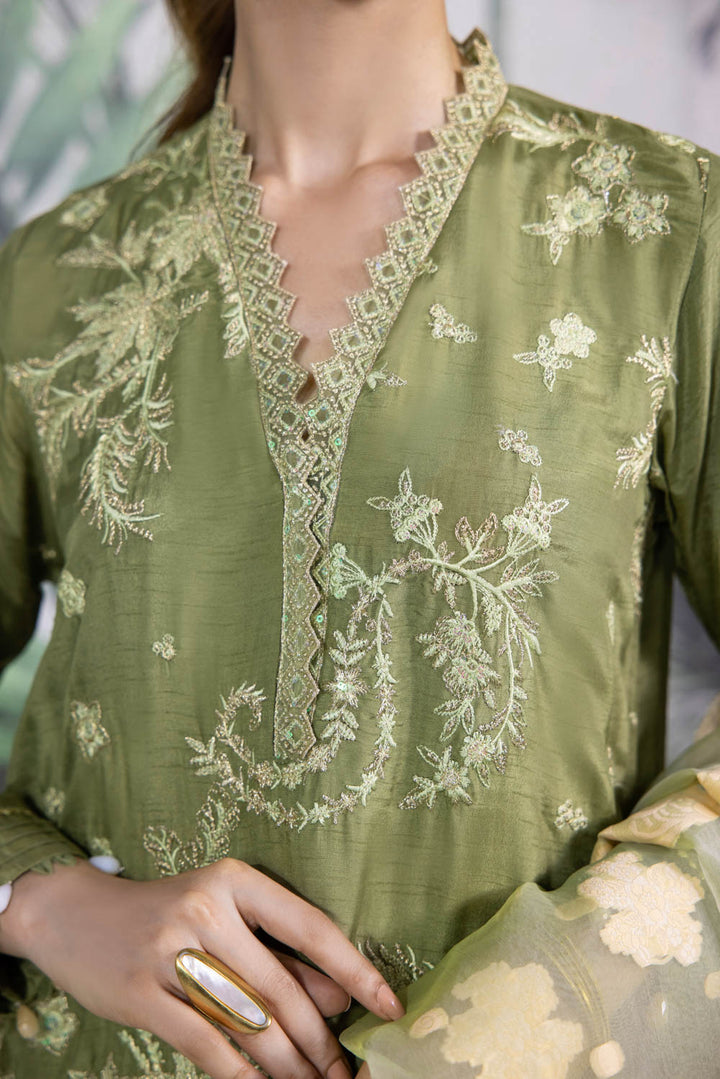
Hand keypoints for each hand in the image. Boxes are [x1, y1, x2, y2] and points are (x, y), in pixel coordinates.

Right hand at [2, 857, 403, 1078]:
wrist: (75, 914)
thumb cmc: (166, 914)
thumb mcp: (223, 912)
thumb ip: (278, 950)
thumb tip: (342, 997)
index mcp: (234, 880)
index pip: (310, 927)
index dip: (355, 971)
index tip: (390, 1005)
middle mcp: (205, 908)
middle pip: (281, 987)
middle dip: (321, 1040)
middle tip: (346, 1072)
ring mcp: (169, 951)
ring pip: (248, 1023)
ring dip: (289, 1066)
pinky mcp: (141, 994)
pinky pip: (205, 1046)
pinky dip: (240, 1076)